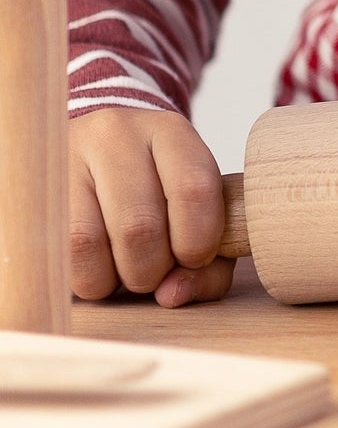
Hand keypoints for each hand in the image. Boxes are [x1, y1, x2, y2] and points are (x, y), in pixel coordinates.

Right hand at [69, 109, 233, 305]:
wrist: (98, 153)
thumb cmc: (160, 190)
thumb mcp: (195, 209)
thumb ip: (208, 262)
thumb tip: (173, 295)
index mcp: (170, 132)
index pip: (194, 189)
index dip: (198, 241)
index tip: (195, 258)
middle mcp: (116, 137)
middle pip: (139, 225)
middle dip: (152, 270)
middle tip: (155, 271)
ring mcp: (68, 162)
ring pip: (89, 242)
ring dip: (114, 279)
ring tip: (125, 271)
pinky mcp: (39, 194)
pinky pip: (58, 256)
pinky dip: (87, 279)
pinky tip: (99, 268)